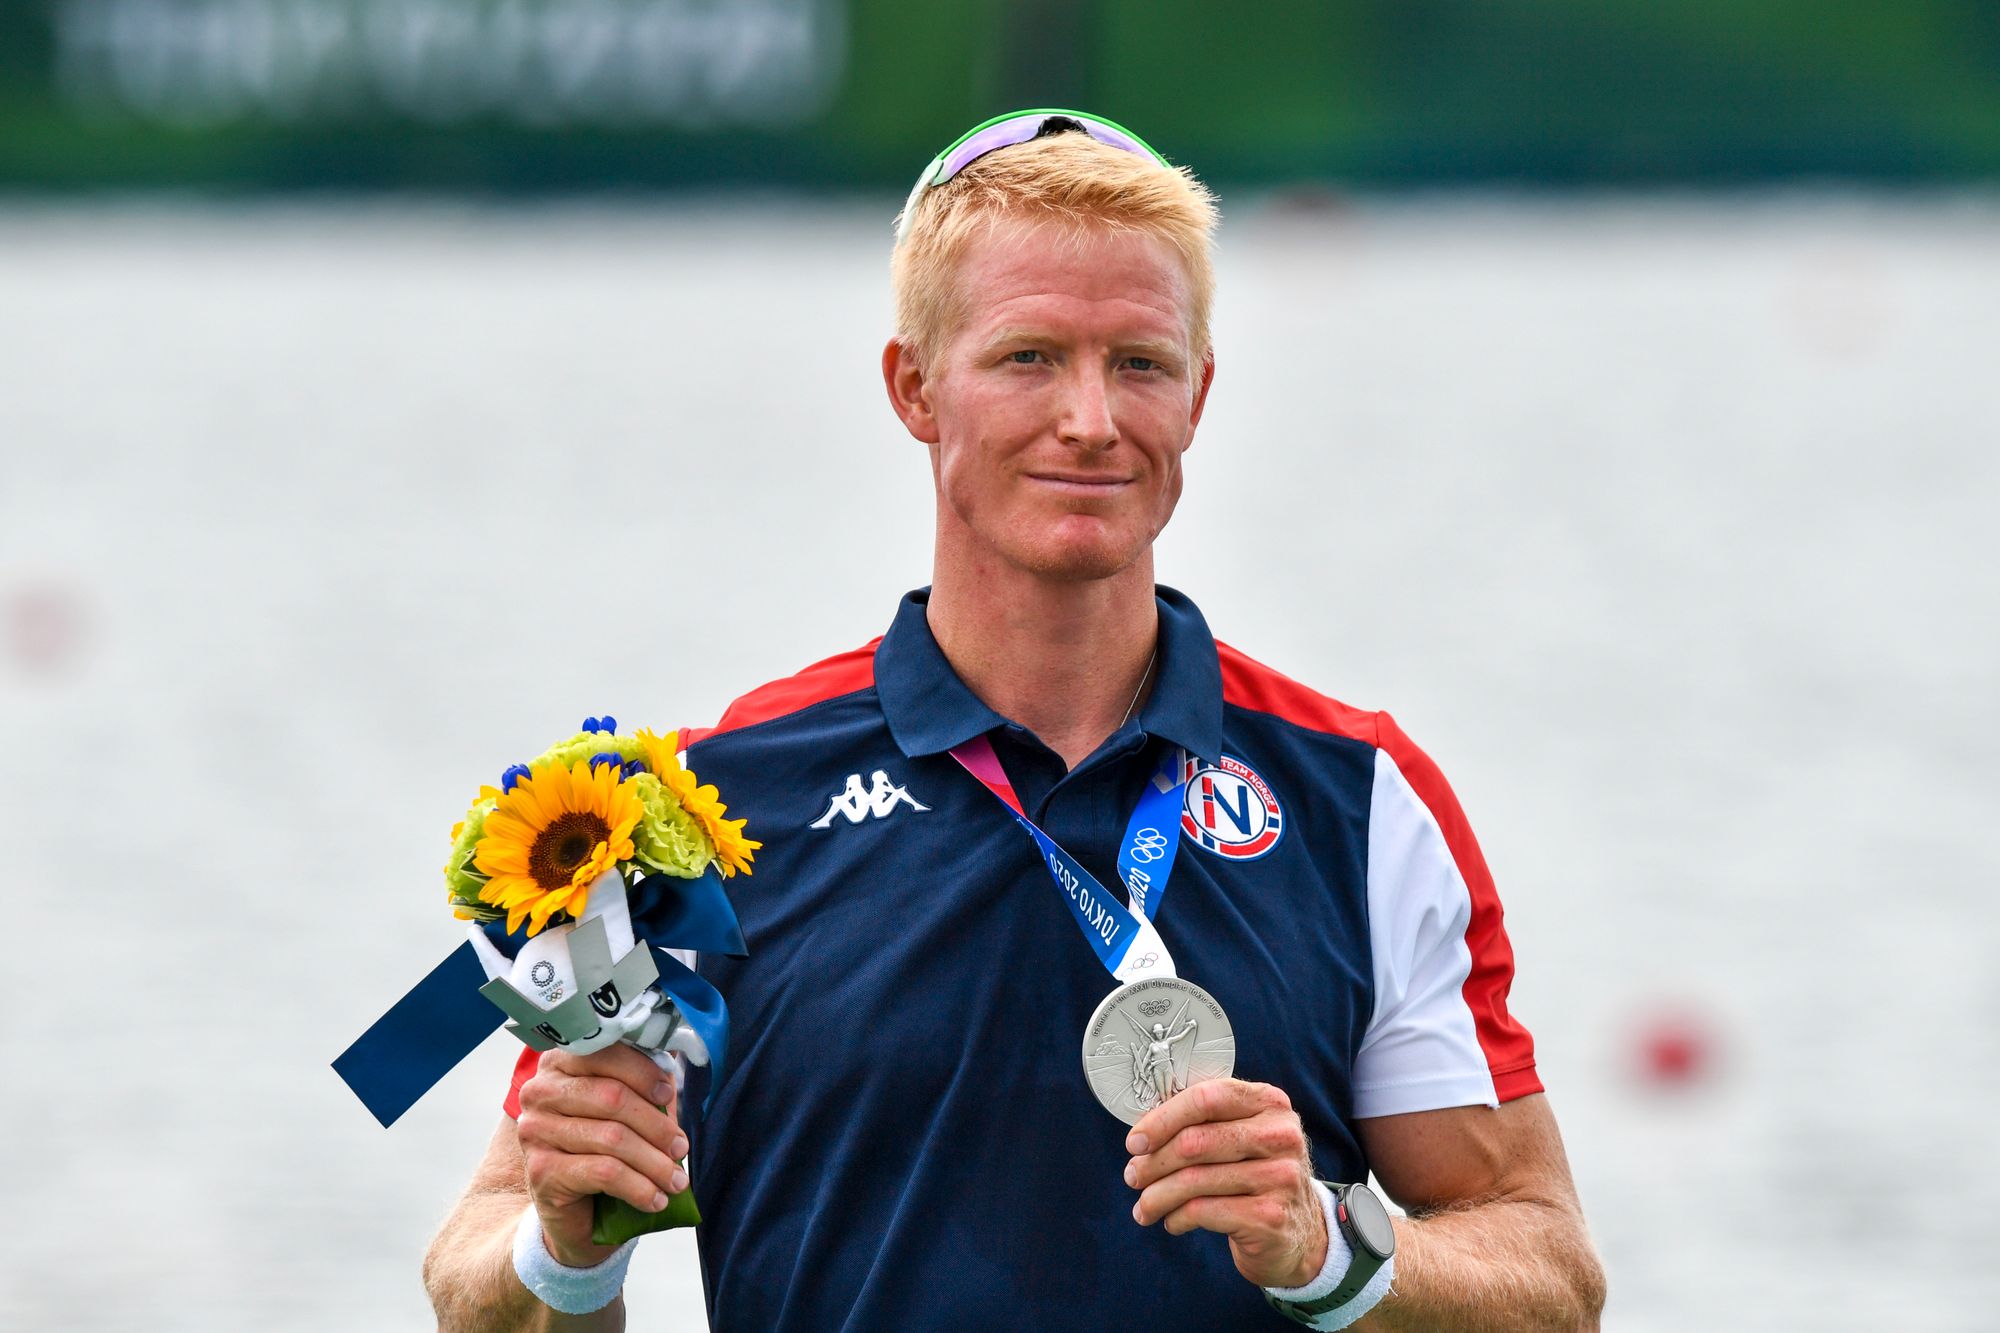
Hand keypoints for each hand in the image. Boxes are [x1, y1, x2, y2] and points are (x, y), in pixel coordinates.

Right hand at [516, 1044, 686, 1266]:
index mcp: (560, 1061)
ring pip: (612, 1138)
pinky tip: (655, 1199)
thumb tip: (674, 1048)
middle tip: (680, 1148)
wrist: (570, 1206)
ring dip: (654, 1163)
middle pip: (613, 1098)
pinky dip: (638, 1188)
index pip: (605, 1053)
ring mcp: (535, 1131)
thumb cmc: (603, 1146)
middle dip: (656, 1126)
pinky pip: (603, 1172)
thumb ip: (644, 1076)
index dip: (642, 1072)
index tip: (668, 1093)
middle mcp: (540, 1091)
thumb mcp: (626, 1105)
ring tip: (676, 1180)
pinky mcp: (541, 1170)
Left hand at [1124, 1078, 1327, 1288]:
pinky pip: (1203, 1211)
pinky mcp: (1270, 1217)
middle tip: (1133, 1177)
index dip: (1163, 1118)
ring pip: (1194, 1180)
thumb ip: (1206, 1124)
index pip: (1207, 1097)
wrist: (1298, 1236)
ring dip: (1157, 1196)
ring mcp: (1280, 1177)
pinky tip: (1172, 1222)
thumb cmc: (1255, 1178)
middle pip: (1195, 1142)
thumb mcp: (1242, 1139)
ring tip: (1144, 1207)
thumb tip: (1142, 1133)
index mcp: (1270, 1103)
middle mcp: (1281, 1136)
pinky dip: (1177, 1218)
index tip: (1135, 1141)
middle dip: (1153, 1162)